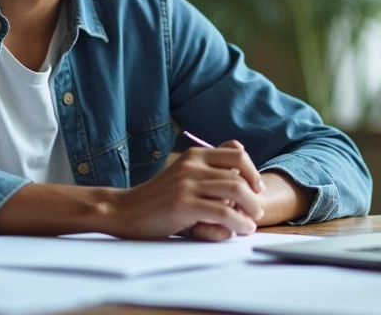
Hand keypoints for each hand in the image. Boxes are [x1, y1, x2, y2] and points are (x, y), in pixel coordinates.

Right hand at [107, 140, 263, 240]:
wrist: (124, 211)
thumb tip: (241, 158)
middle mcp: (192, 164)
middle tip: (256, 210)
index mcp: (194, 155)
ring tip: (250, 223)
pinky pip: (222, 211)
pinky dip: (237, 222)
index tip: (256, 187)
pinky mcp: (183, 204)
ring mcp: (187, 184)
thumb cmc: (157, 198)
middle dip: (253, 195)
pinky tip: (240, 229)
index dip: (252, 170)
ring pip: (235, 191)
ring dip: (250, 209)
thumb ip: (207, 168)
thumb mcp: (183, 175)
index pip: (236, 152)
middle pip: (239, 174)